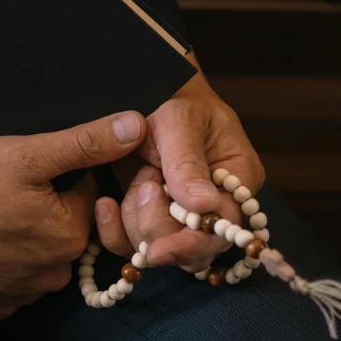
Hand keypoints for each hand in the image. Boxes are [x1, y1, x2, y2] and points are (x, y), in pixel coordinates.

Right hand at [0, 111, 145, 319]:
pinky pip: (11, 279)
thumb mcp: (26, 154)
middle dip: (43, 206)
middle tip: (3, 190)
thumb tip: (137, 125)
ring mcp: (21, 296)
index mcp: (70, 234)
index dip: (58, 174)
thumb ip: (85, 142)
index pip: (85, 193)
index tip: (27, 168)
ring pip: (37, 254)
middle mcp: (54, 274)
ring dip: (22, 236)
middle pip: (62, 226)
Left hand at [97, 56, 264, 270]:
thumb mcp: (179, 121)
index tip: (156, 250)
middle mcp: (214, 205)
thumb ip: (187, 163)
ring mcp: (181, 214)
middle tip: (143, 181)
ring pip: (159, 247)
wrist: (143, 89)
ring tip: (137, 173)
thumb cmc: (172, 96)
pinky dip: (113, 229)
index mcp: (236, 180)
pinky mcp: (150, 216)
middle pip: (191, 249)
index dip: (191, 245)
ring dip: (136, 218)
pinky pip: (131, 243)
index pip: (223, 229)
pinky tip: (105, 203)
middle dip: (156, 225)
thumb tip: (204, 207)